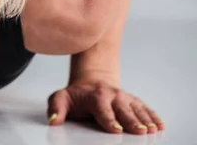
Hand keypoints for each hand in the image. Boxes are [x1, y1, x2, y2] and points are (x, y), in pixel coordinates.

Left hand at [47, 81, 164, 134]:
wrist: (91, 82)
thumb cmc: (76, 95)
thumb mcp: (61, 98)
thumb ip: (56, 109)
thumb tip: (53, 121)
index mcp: (94, 96)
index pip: (102, 108)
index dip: (108, 119)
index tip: (115, 129)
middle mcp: (112, 95)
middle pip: (123, 109)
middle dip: (131, 120)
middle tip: (139, 131)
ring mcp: (124, 97)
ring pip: (136, 108)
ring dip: (145, 119)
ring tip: (152, 130)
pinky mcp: (133, 100)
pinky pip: (145, 107)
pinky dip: (153, 115)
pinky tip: (160, 125)